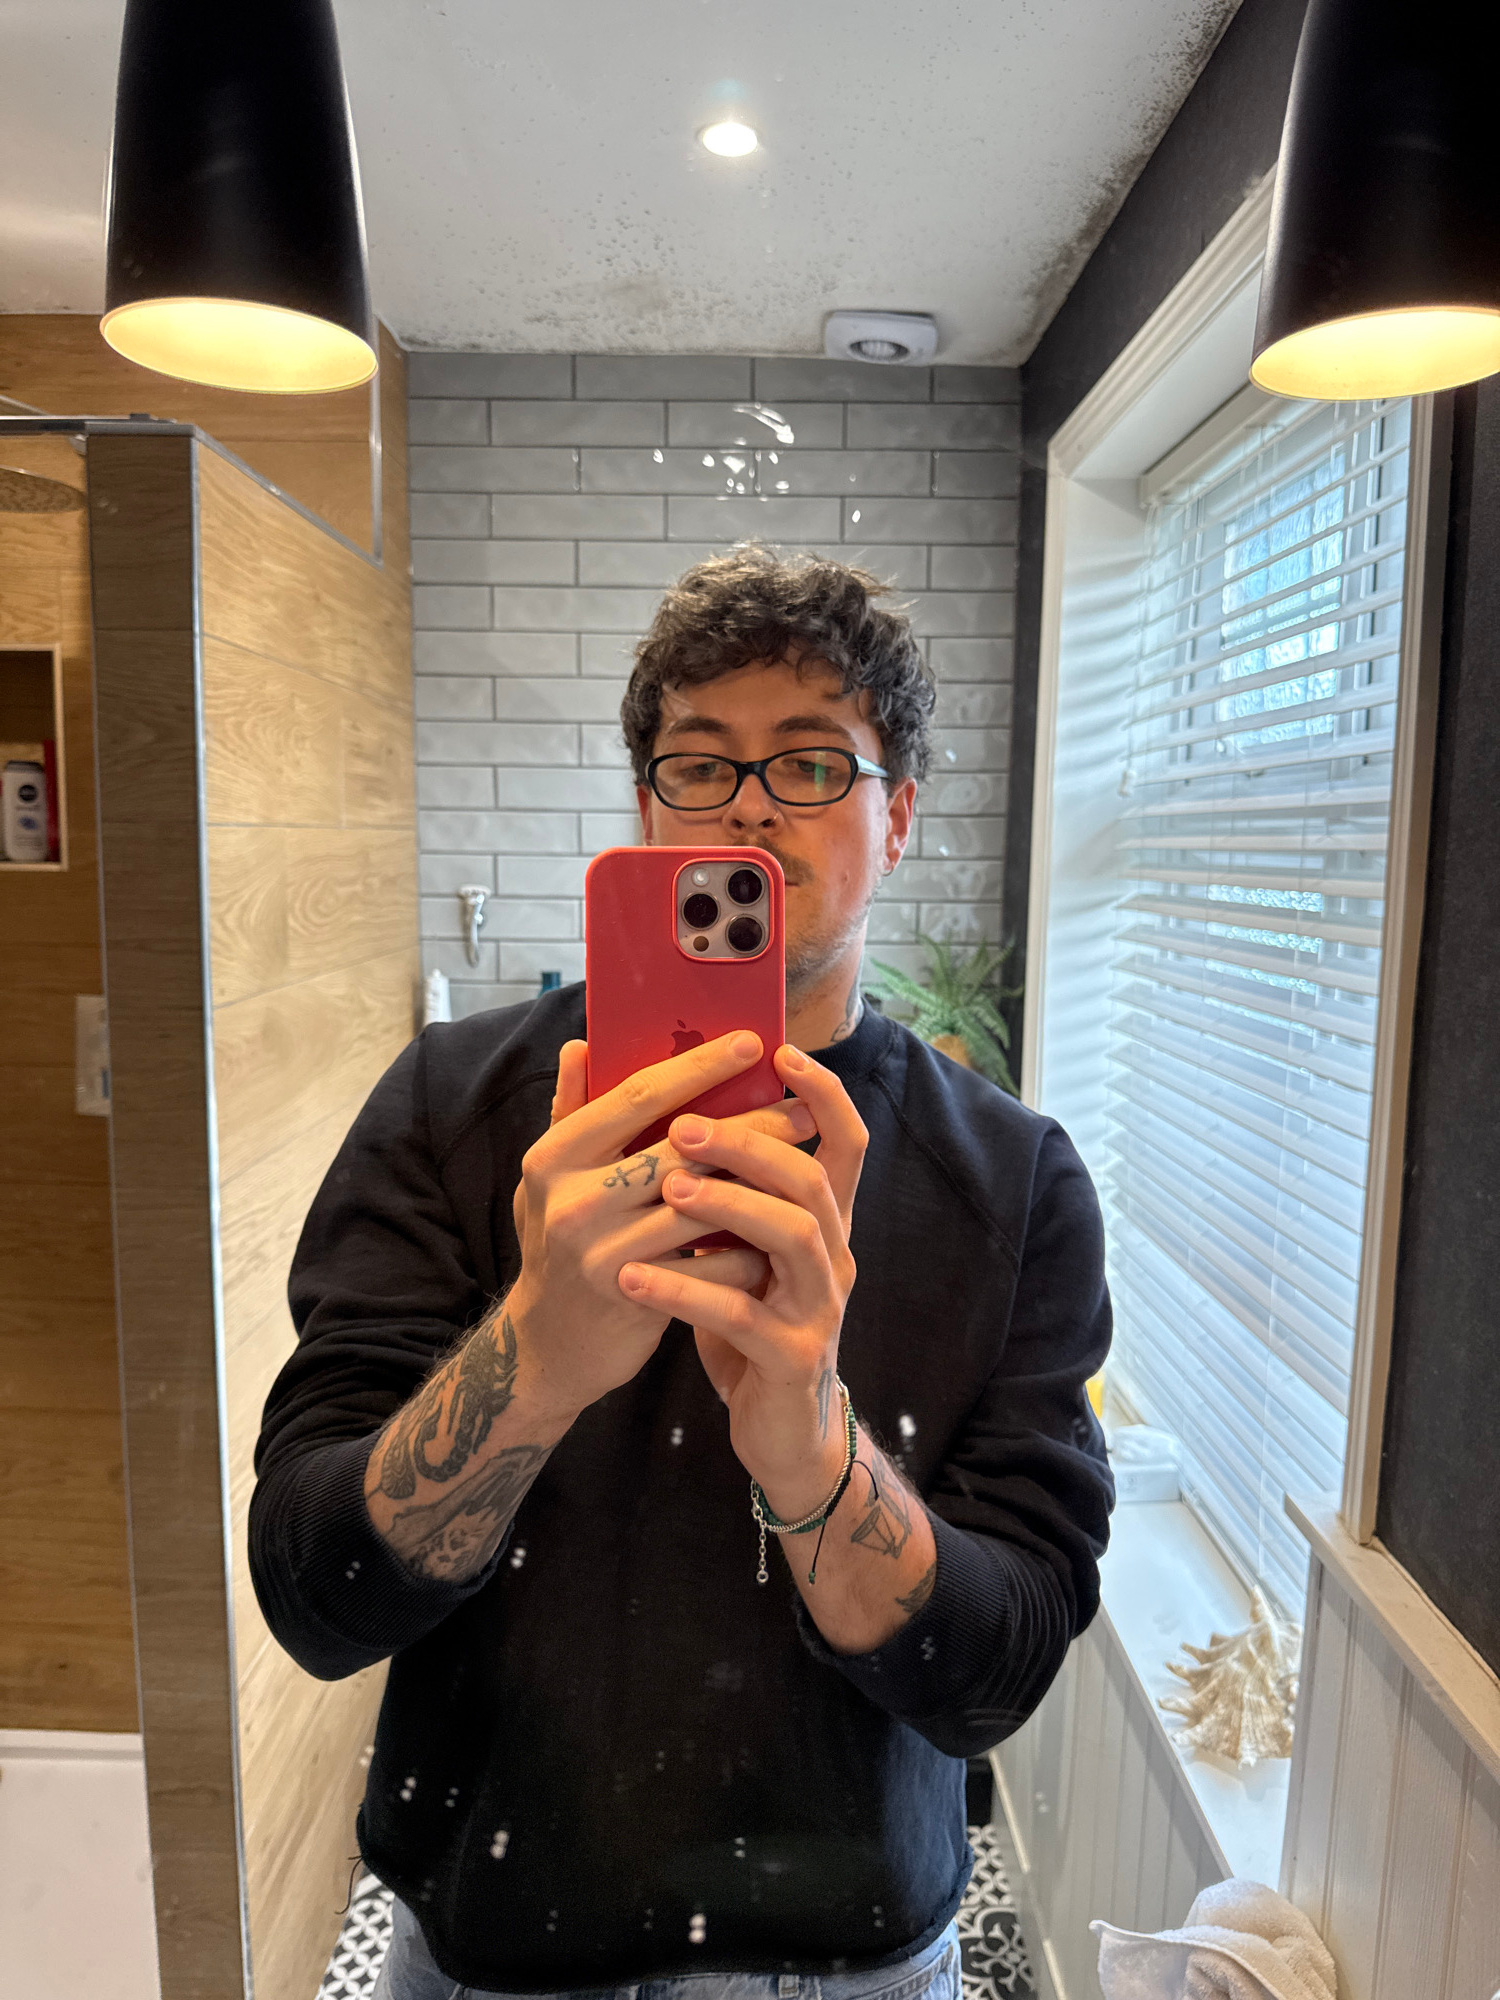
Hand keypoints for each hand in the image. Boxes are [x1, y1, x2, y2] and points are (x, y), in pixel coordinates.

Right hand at [506, 1032, 815, 1424]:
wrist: (548, 1344)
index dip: (698, 1066)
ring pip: (702, 1203)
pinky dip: (749, 1241)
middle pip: (680, 1147)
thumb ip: (569, 1110)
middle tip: (801, 1105)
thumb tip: (583, 1043)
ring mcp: (603, 1251)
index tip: (752, 1043)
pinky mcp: (635, 1295)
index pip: (637, 1096)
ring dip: (759, 1181)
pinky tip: (783, 1223)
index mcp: (555, 1155)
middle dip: (748, 1123)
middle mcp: (573, 1200)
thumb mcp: (548, 1176)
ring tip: (805, 1161)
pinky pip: (708, 1261)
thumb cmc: (559, 1241)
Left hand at [616, 1045, 867, 1519]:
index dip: (823, 1095)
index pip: (846, 1142)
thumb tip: (672, 1104)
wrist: (779, 1429)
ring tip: (668, 1189)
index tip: (781, 1052)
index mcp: (823, 1221)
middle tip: (683, 1126)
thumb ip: (719, 1185)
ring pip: (792, 1236)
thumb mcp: (737, 1249)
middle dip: (750, 1143)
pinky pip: (742, 1314)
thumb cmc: (748, 1321)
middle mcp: (834, 1255)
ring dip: (729, 1205)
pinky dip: (687, 1290)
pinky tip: (634, 1278)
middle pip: (812, 1179)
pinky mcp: (791, 1357)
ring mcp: (819, 1307)